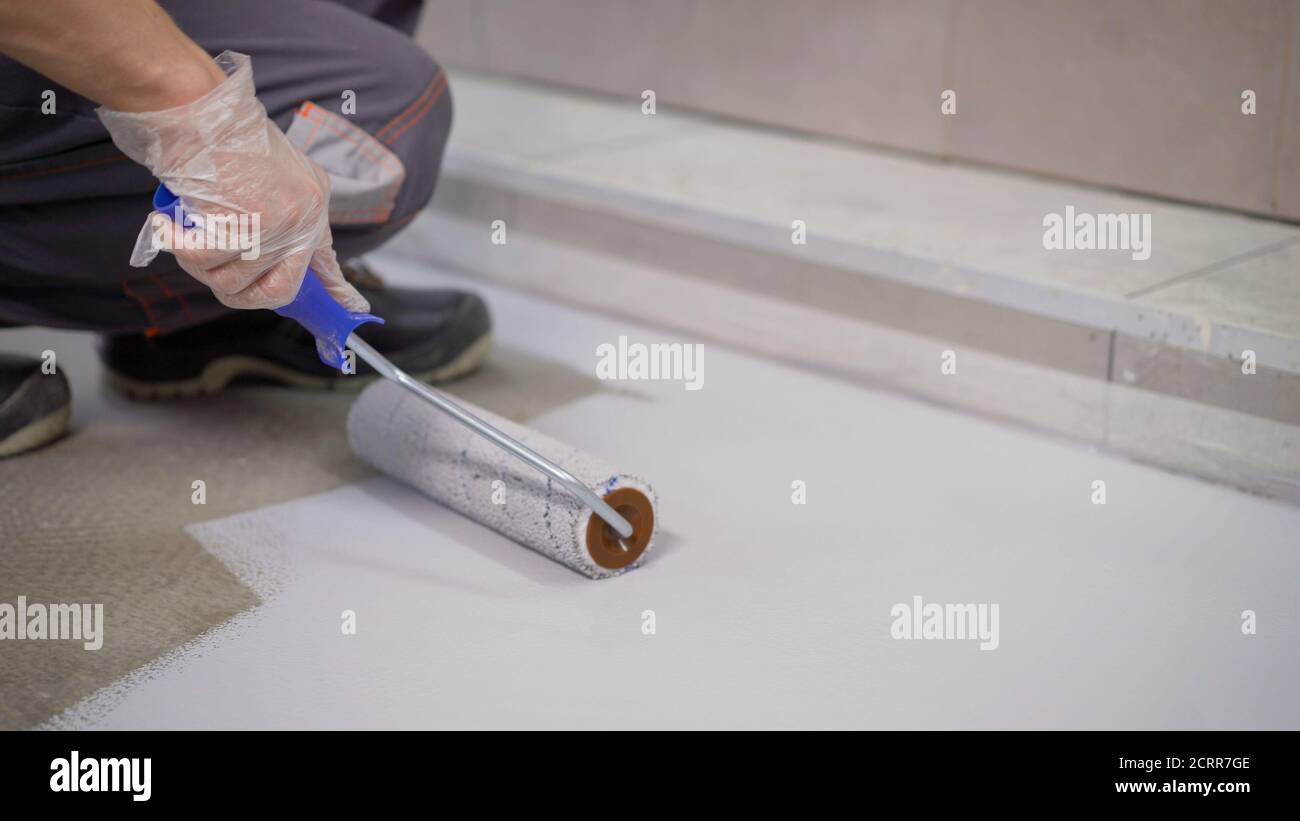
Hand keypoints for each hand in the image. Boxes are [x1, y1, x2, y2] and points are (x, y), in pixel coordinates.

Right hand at [98, 51, 366, 312]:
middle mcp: (302, 220)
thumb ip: (286, 211)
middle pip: (275, 291)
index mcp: (313, 205)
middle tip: (213, 264)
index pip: (326, 263)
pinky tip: (170, 225)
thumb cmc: (227, 137)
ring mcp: (276, 226)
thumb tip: (285, 256)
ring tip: (187, 231)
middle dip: (239, 288)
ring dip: (200, 264)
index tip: (352, 309)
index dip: (336, 292)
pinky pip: (203, 261)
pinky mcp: (244, 226)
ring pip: (231, 283)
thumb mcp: (278, 171)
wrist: (201, 111)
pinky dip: (179, 247)